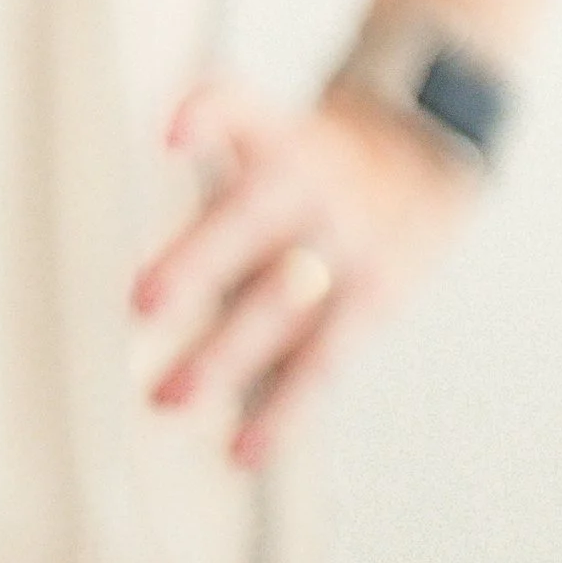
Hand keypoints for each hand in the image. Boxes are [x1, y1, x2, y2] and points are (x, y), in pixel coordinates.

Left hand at [130, 75, 476, 468]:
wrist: (420, 165)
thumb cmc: (310, 158)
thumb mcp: (270, 125)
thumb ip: (212, 127)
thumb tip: (153, 143)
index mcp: (280, 140)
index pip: (240, 111)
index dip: (207, 117)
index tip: (169, 135)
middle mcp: (311, 190)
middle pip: (252, 220)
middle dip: (198, 260)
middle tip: (142, 301)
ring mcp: (343, 250)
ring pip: (282, 308)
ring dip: (224, 357)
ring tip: (166, 398)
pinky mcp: (370, 304)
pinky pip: (321, 364)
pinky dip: (282, 415)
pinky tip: (241, 451)